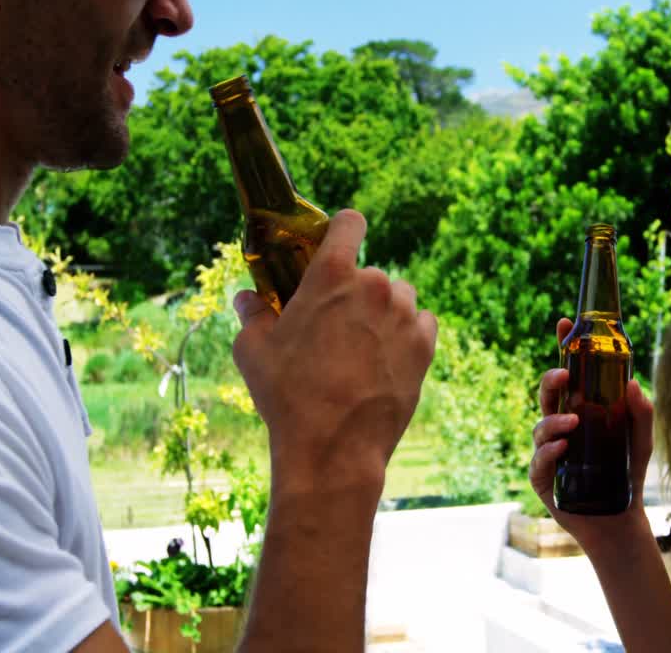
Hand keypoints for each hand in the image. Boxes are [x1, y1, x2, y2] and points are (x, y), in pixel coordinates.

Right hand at [232, 210, 438, 500]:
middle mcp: (374, 285)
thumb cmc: (287, 395)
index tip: (335, 246)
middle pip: (369, 272)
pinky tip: (385, 358)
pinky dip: (407, 333)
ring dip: (383, 311)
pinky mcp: (425, 346)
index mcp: (332, 274)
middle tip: (335, 325)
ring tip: (360, 347)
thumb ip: (252, 314)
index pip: (349, 222)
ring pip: (398, 297)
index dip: (343, 229)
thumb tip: (245, 298)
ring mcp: (405, 315)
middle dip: (354, 292)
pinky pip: (421, 323)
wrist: (334, 448)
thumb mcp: (253, 350)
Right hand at [530, 318, 654, 551]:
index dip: (563, 349)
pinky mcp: (544, 478)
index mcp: (580, 411)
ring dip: (554, 420)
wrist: (619, 520)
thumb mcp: (641, 441)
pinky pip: (539, 460)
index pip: (568, 376)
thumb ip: (641, 414)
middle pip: (547, 396)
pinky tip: (562, 448)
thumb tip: (634, 384)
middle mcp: (561, 428)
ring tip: (573, 423)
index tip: (563, 323)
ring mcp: (549, 452)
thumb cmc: (626, 475)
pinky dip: (548, 451)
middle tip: (565, 374)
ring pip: (540, 427)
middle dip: (551, 380)